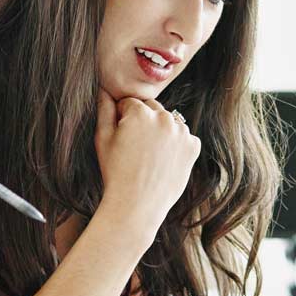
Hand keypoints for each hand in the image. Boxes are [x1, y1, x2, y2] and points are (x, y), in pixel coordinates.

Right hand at [93, 92, 200, 228]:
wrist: (136, 206)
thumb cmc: (115, 173)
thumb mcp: (102, 139)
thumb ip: (104, 109)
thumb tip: (104, 89)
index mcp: (140, 112)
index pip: (130, 103)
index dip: (122, 119)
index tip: (121, 139)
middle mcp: (164, 117)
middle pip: (152, 108)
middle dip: (143, 121)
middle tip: (135, 148)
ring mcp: (181, 132)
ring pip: (169, 122)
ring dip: (161, 131)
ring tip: (149, 155)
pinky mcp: (193, 146)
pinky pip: (184, 137)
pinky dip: (176, 145)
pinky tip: (163, 161)